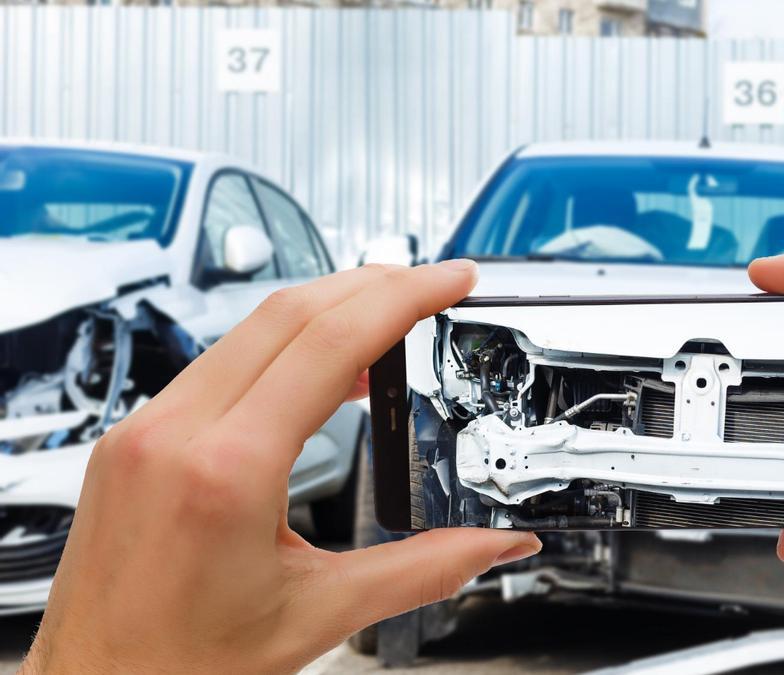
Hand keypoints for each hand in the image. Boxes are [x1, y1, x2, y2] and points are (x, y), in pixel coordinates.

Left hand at [20, 260, 540, 673]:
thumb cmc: (181, 667)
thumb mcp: (321, 616)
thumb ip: (426, 571)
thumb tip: (497, 549)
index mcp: (225, 471)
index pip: (330, 343)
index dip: (403, 297)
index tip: (449, 280)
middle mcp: (172, 433)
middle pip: (289, 312)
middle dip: (373, 283)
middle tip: (432, 282)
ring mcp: (144, 428)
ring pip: (248, 327)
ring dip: (328, 308)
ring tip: (389, 318)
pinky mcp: (133, 436)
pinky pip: (218, 360)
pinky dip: (281, 345)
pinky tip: (320, 366)